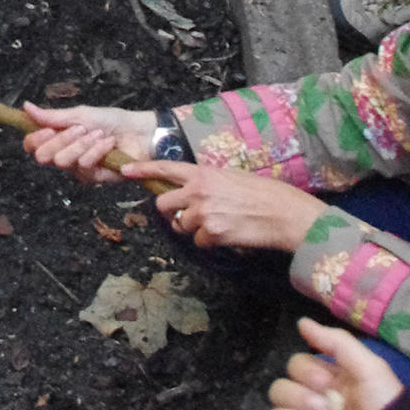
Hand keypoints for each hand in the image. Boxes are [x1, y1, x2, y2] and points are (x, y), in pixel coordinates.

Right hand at [20, 103, 155, 184]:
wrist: (138, 132)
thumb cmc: (110, 121)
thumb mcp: (80, 114)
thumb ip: (52, 116)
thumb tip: (25, 106)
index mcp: (57, 138)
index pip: (32, 145)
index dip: (35, 139)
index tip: (48, 130)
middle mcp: (63, 155)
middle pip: (44, 155)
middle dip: (62, 139)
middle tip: (80, 129)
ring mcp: (77, 169)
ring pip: (63, 161)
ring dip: (83, 143)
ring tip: (100, 134)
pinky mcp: (92, 178)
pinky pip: (84, 166)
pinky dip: (96, 151)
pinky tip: (108, 144)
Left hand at [127, 160, 328, 251]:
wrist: (283, 213)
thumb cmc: (263, 193)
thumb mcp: (231, 177)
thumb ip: (207, 183)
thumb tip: (192, 194)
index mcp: (203, 172)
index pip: (166, 168)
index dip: (143, 169)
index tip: (126, 169)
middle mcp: (199, 190)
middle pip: (163, 204)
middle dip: (171, 212)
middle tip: (187, 216)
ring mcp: (204, 212)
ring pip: (181, 225)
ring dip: (194, 229)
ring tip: (218, 224)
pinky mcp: (212, 233)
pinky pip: (198, 241)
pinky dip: (209, 242)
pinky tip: (227, 234)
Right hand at [257, 319, 406, 409]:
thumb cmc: (384, 408)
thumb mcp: (369, 368)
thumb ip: (336, 342)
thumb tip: (301, 322)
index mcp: (326, 383)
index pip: (294, 366)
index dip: (306, 372)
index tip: (326, 382)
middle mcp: (311, 406)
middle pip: (280, 390)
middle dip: (299, 397)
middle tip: (323, 409)